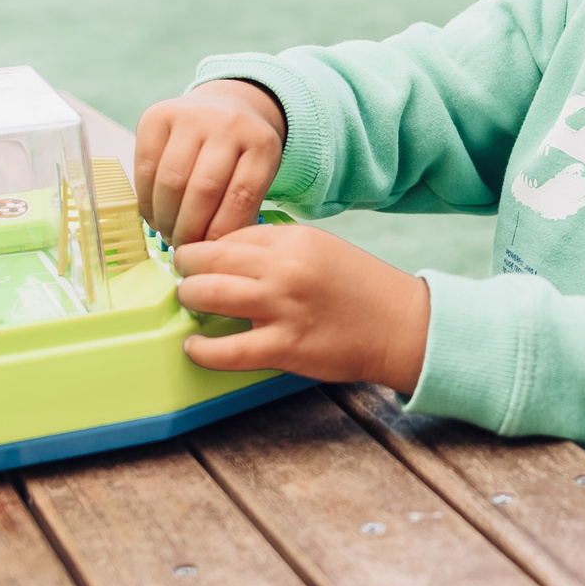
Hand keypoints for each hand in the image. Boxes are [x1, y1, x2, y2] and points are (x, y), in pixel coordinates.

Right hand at [135, 80, 286, 245]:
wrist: (225, 106)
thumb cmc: (240, 154)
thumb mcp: (257, 175)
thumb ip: (242, 209)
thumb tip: (213, 253)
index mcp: (262, 144)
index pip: (241, 197)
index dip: (221, 233)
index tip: (209, 253)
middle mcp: (228, 124)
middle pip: (204, 190)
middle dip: (189, 230)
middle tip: (184, 250)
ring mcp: (192, 116)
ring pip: (171, 181)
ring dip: (166, 219)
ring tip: (169, 235)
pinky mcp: (158, 116)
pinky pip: (146, 167)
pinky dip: (147, 200)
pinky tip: (155, 216)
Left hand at [173, 225, 429, 394]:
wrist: (400, 326)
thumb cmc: (358, 287)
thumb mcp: (319, 247)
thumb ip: (274, 245)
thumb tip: (224, 252)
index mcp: (293, 239)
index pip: (227, 234)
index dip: (204, 246)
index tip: (195, 257)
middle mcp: (284, 268)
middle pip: (207, 259)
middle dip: (186, 269)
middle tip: (184, 278)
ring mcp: (282, 308)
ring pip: (208, 295)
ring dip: (189, 299)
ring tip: (190, 305)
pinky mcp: (285, 347)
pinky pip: (226, 350)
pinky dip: (201, 349)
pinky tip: (194, 346)